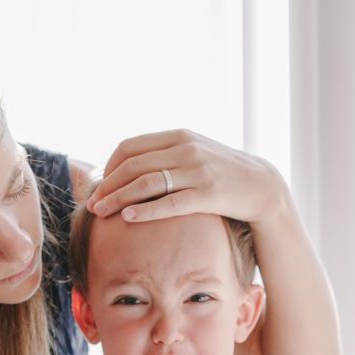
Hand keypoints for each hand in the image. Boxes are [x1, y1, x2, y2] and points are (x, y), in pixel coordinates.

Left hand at [86, 129, 286, 225]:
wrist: (262, 185)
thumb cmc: (223, 173)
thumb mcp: (195, 153)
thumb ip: (167, 155)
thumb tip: (130, 167)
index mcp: (178, 136)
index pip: (130, 146)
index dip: (109, 166)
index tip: (100, 185)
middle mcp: (186, 149)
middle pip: (133, 165)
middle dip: (107, 185)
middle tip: (92, 203)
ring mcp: (198, 170)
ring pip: (146, 183)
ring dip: (118, 198)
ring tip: (101, 213)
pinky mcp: (208, 194)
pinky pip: (169, 203)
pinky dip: (146, 210)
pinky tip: (128, 218)